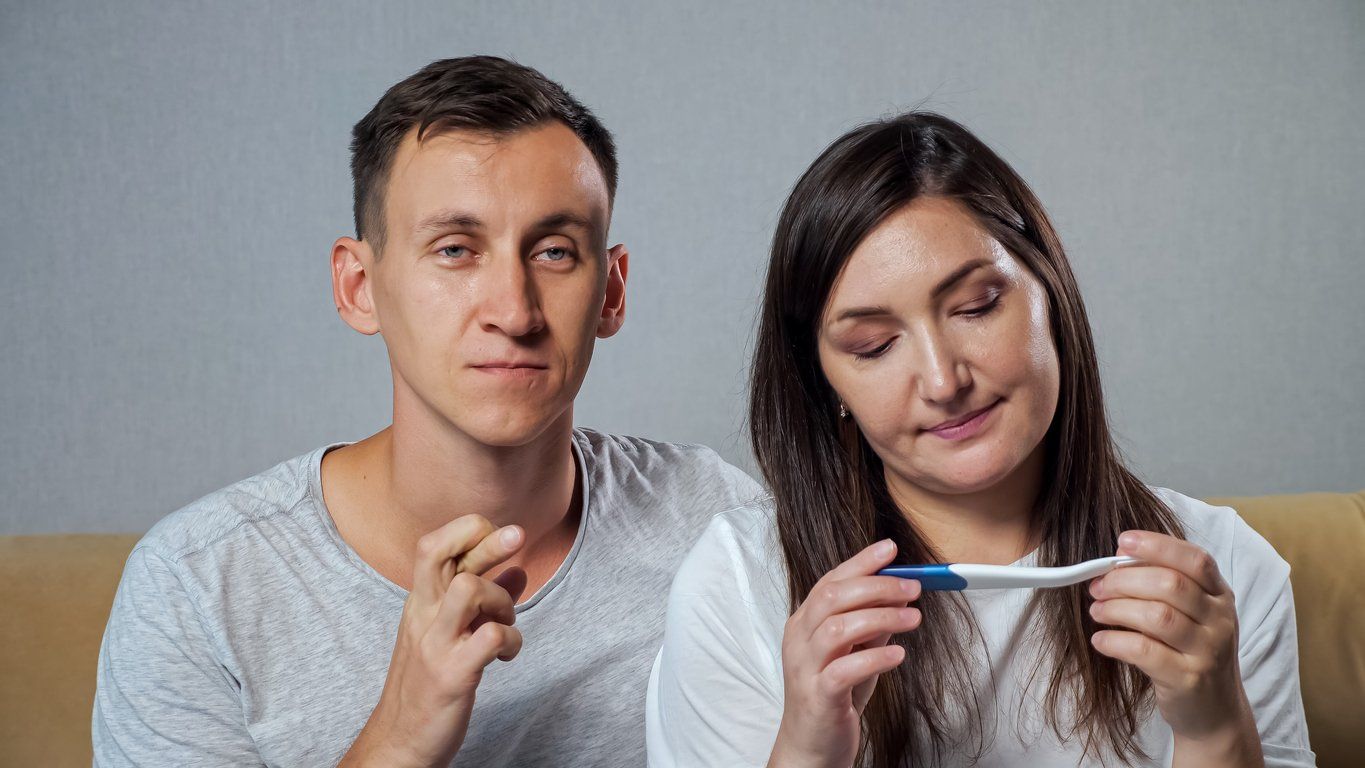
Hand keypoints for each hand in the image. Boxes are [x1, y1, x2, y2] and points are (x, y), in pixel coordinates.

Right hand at [340, 515, 528, 767]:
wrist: (400, 740)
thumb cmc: (428, 681)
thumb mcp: (449, 632)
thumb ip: (484, 599)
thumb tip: (518, 570)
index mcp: (420, 603)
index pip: (431, 545)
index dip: (466, 529)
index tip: (496, 536)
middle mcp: (422, 616)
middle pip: (441, 555)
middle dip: (487, 540)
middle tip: (518, 537)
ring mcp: (435, 644)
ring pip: (469, 590)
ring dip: (502, 600)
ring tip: (506, 622)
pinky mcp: (452, 675)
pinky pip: (491, 638)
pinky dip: (511, 641)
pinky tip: (506, 654)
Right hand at [768, 540, 920, 767]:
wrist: (811, 745)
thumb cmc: (832, 696)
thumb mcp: (855, 653)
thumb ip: (872, 625)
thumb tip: (899, 595)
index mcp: (804, 622)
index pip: (831, 580)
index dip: (861, 562)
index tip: (890, 549)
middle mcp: (799, 639)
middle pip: (833, 597)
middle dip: (877, 586)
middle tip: (913, 587)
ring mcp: (805, 667)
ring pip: (839, 628)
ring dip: (882, 617)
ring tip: (913, 619)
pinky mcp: (818, 695)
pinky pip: (845, 669)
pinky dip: (875, 657)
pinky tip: (898, 655)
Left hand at [1089, 530, 1261, 764]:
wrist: (1216, 712)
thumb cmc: (1193, 653)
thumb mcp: (1193, 616)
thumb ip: (1166, 587)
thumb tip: (1117, 560)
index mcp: (1220, 596)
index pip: (1195, 559)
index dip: (1157, 546)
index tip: (1122, 543)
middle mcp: (1220, 621)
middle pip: (1170, 585)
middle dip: (1124, 580)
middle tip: (1097, 587)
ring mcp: (1208, 652)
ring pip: (1157, 616)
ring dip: (1116, 609)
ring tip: (1096, 611)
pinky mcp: (1188, 680)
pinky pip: (1145, 652)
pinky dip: (1115, 642)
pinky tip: (1100, 641)